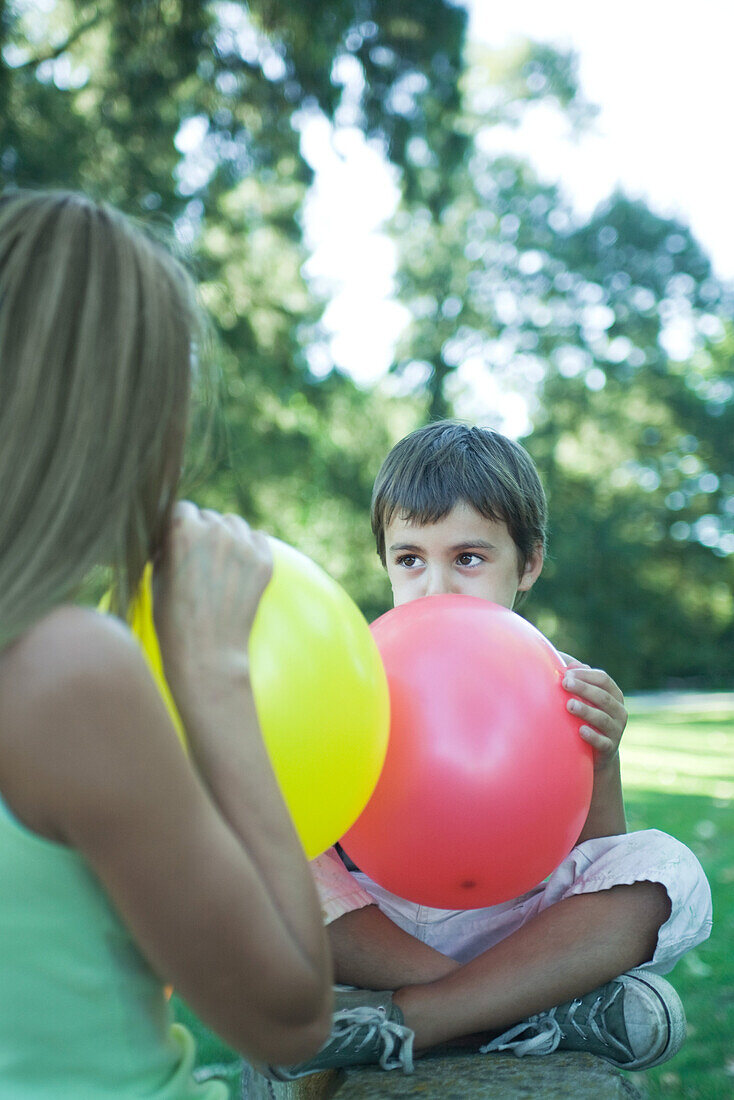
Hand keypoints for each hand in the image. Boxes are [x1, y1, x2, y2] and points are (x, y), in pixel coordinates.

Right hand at [152, 501, 272, 703]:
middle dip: (203, 533)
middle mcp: (214, 530)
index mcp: (181, 529)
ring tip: (219, 565)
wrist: (206, 652)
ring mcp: (243, 545)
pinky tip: (239, 570)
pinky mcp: (264, 561)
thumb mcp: (157, 574)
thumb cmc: (172, 617)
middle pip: (208, 517)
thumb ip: (168, 545)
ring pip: (234, 524)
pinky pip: (257, 539)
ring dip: (227, 537)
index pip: (181, 509)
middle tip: (199, 561)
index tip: (178, 544)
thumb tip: (176, 529)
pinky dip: (249, 549)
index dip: (178, 527)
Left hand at [559, 654, 627, 770]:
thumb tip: (570, 664)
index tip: (566, 673)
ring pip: (603, 718)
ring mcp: (616, 730)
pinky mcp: (609, 748)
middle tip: (565, 683)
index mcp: (614, 695)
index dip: (586, 675)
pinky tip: (580, 730)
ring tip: (569, 705)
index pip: (603, 680)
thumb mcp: (587, 698)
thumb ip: (580, 680)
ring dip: (586, 711)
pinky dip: (592, 736)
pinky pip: (603, 742)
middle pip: (603, 697)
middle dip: (584, 689)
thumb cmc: (589, 717)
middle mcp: (619, 711)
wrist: (599, 752)